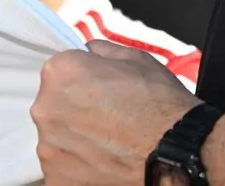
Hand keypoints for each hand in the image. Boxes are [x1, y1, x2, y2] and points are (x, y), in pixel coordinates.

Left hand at [33, 41, 198, 184]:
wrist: (178, 152)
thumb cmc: (159, 105)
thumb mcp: (134, 58)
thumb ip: (100, 51)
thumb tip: (88, 52)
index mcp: (59, 72)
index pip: (59, 71)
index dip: (82, 80)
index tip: (100, 92)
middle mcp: (45, 108)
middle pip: (54, 105)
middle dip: (75, 109)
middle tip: (107, 119)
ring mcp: (48, 147)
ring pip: (57, 137)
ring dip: (76, 139)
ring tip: (109, 143)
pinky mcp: (57, 178)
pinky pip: (62, 167)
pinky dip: (79, 166)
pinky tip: (104, 161)